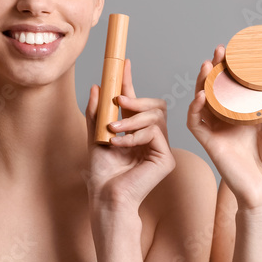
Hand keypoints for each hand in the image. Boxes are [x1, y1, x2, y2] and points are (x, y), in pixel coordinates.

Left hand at [85, 59, 175, 211]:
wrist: (106, 196)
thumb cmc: (102, 173)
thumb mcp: (95, 135)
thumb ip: (97, 113)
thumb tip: (98, 86)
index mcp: (138, 132)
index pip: (138, 103)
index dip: (131, 83)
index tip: (124, 65)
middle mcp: (153, 139)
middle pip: (156, 106)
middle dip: (137, 100)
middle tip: (117, 103)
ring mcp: (162, 149)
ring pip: (156, 117)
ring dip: (131, 120)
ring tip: (112, 131)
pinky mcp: (166, 159)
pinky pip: (155, 133)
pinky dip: (135, 135)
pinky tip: (120, 144)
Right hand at [187, 46, 261, 210]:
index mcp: (249, 117)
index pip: (237, 88)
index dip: (234, 71)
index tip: (237, 52)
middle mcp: (231, 122)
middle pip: (218, 91)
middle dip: (216, 70)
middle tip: (219, 51)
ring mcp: (219, 132)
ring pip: (203, 103)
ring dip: (202, 83)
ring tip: (207, 65)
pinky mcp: (211, 144)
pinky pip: (196, 124)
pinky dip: (195, 109)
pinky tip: (201, 94)